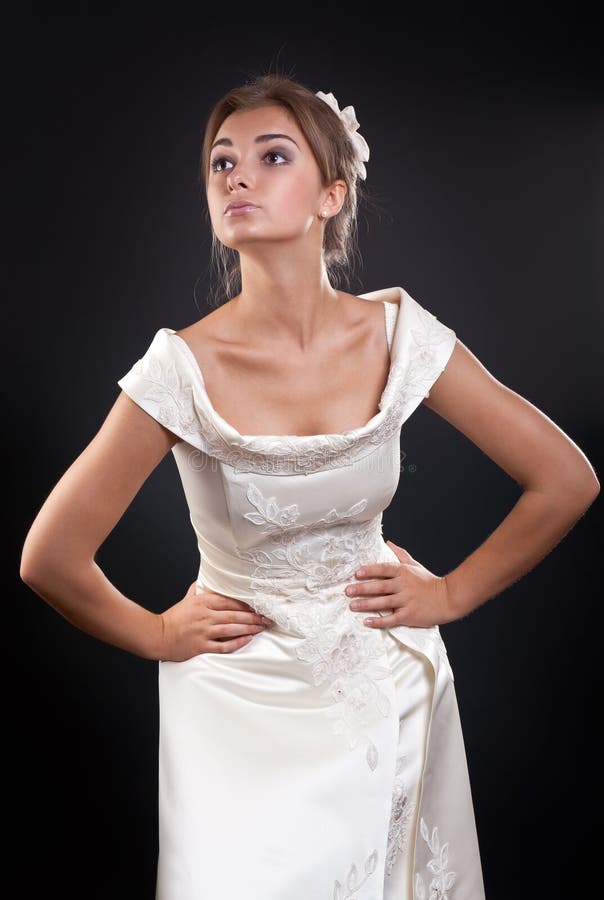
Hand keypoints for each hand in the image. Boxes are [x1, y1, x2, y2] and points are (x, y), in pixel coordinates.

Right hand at [158, 581, 273, 661]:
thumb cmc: (173, 618)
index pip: (230, 601)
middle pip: (235, 615)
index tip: (259, 606)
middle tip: (267, 618)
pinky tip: (247, 639)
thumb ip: (198, 589)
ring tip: (262, 628)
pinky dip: (237, 642)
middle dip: (254, 617)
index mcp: (203, 602)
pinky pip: (223, 645)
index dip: (246, 604)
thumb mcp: (187, 599)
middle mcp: (205, 616)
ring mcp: (204, 631)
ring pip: (232, 629)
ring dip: (249, 628)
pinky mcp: (201, 646)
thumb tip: (206, 580)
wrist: (158, 635)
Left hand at [345, 540, 454, 628]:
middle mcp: (404, 586)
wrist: (447, 599)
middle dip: (362, 588)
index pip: (383, 569)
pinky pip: (391, 619)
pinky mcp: (409, 615)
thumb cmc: (429, 582)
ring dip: (366, 604)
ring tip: (352, 606)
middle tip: (347, 591)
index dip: (369, 571)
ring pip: (383, 602)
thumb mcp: (415, 565)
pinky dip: (379, 621)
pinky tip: (367, 622)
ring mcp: (406, 601)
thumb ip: (400, 554)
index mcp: (404, 573)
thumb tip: (388, 542)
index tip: (356, 573)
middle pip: (379, 586)